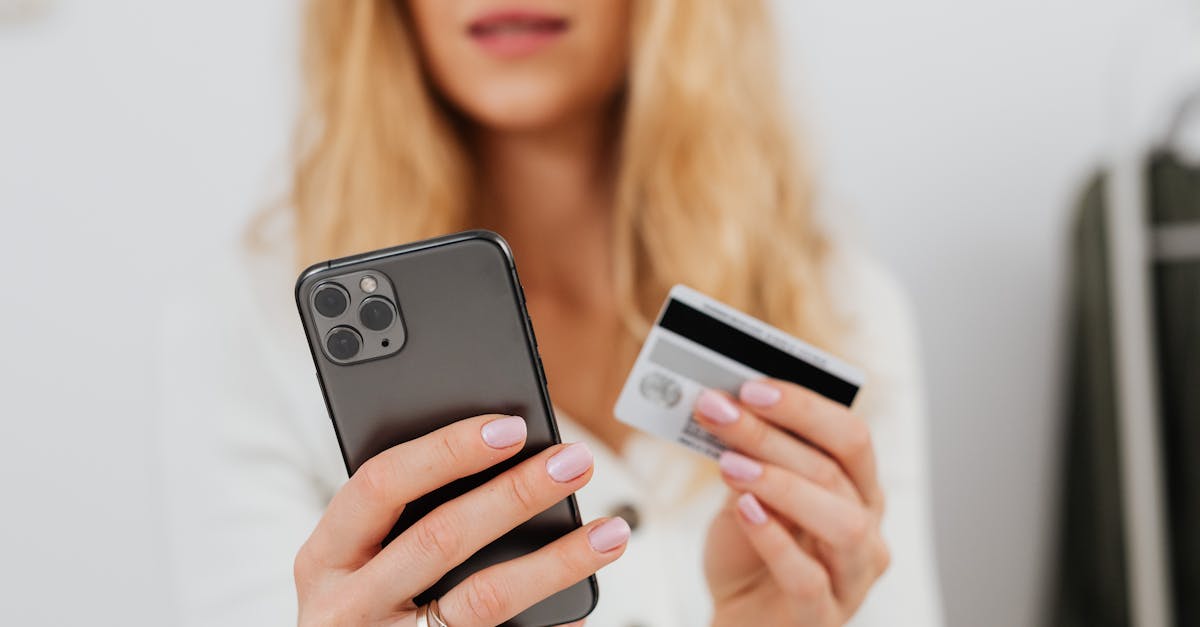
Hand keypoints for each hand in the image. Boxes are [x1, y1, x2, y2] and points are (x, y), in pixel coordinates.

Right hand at [294, 413, 628, 626]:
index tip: (512, 426)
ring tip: (609, 532)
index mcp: (324, 559)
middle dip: (516, 493)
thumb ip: (398, 518)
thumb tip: (498, 450)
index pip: (382, 484)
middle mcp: (347, 607)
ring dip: (556, 561)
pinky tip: (584, 608)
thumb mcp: (351, 565)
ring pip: (484, 599)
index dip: (448, 449)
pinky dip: (549, 624)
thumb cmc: (358, 610)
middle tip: (574, 462)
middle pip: (441, 536)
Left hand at [696, 380, 889, 625]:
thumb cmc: (748, 553)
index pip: (851, 436)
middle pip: (838, 470)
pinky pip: (809, 578)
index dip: (803, 406)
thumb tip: (724, 404)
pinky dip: (774, 539)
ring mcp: (853, 578)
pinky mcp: (823, 618)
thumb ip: (748, 457)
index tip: (750, 386)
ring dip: (782, 484)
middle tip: (720, 411)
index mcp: (858, 490)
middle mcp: (868, 530)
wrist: (737, 619)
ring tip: (729, 465)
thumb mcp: (746, 495)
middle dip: (774, 434)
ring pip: (842, 522)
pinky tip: (743, 510)